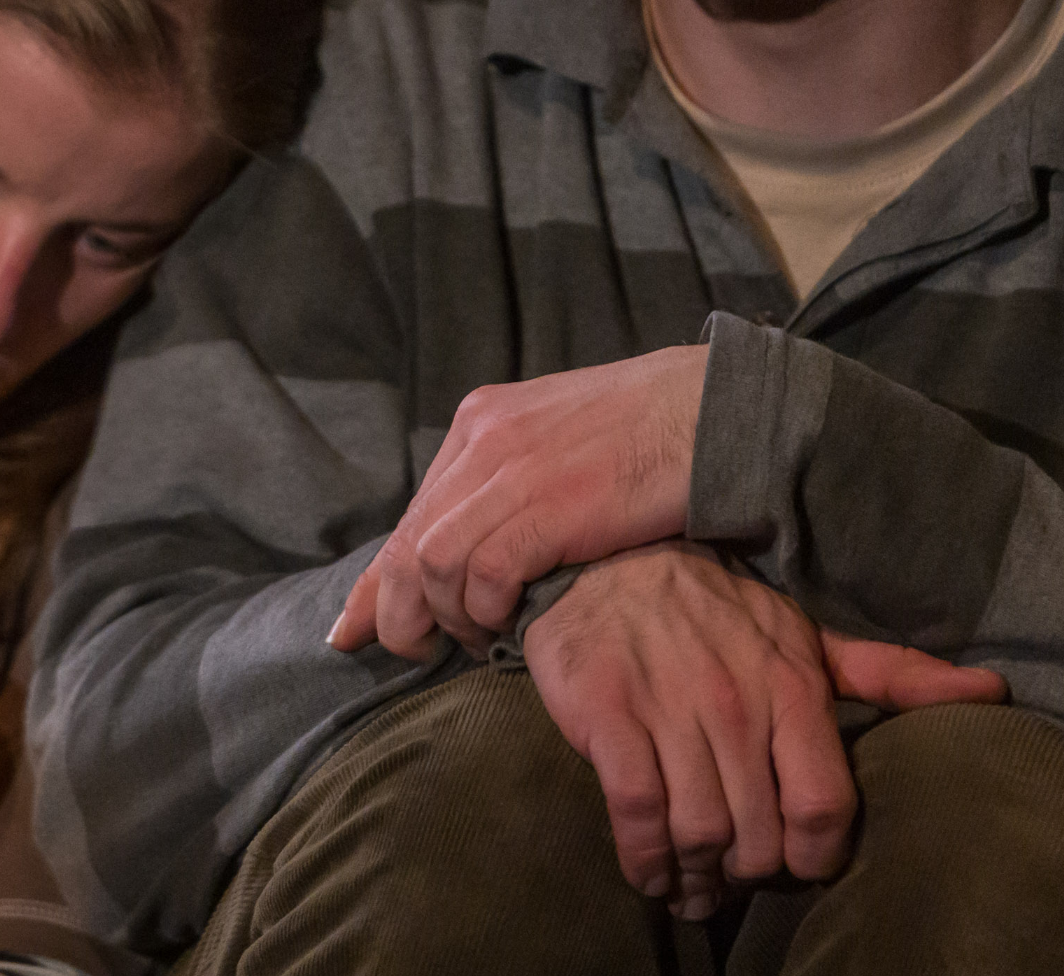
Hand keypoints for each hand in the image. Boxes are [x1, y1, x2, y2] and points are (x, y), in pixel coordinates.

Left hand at [330, 346, 708, 657]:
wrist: (711, 411)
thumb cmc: (649, 437)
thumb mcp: (556, 449)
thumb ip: (507, 489)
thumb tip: (468, 550)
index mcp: (483, 420)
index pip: (412, 513)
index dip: (377, 581)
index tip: (352, 631)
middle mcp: (484, 437)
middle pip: (408, 543)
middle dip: (397, 612)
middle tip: (418, 653)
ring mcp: (513, 466)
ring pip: (433, 563)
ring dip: (447, 619)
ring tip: (478, 643)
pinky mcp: (548, 502)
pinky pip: (483, 572)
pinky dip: (485, 611)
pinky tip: (508, 628)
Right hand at [523, 544, 1006, 919]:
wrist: (611, 563)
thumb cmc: (719, 613)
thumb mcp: (809, 638)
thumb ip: (893, 674)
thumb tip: (995, 693)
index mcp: (792, 684)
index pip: (823, 811)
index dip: (809, 857)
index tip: (788, 862)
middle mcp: (734, 696)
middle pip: (756, 837)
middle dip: (745, 876)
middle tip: (728, 881)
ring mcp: (668, 702)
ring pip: (698, 832)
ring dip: (693, 878)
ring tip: (688, 883)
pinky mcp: (607, 709)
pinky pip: (637, 813)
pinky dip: (645, 858)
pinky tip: (649, 865)